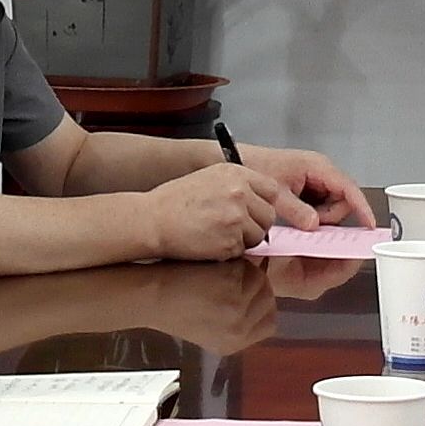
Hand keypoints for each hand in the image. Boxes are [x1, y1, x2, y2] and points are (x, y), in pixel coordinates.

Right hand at [139, 163, 289, 261]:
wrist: (153, 220)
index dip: (264, 203)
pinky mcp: (229, 242)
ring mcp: (236, 219)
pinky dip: (229, 251)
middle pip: (269, 216)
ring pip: (258, 236)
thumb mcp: (209, 178)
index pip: (272, 190)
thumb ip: (237, 186)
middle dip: (256, 224)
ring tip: (219, 234)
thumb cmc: (175, 201)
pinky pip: (241, 251)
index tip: (255, 210)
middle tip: (235, 227)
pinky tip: (211, 242)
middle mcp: (239, 194)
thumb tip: (258, 201)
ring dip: (243, 240)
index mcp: (236, 174)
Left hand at [245, 147, 377, 227]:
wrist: (240, 161)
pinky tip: (296, 213)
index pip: (349, 188)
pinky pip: (322, 206)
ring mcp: (316, 180)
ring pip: (333, 205)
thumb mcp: (276, 194)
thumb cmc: (257, 167)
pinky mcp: (310, 188)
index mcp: (318, 167)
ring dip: (320, 217)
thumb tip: (315, 225)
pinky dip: (313, 214)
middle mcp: (321, 171)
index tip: (369, 225)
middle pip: (343, 201)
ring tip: (297, 215)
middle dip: (330, 216)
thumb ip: (296, 211)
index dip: (361, 207)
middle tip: (308, 221)